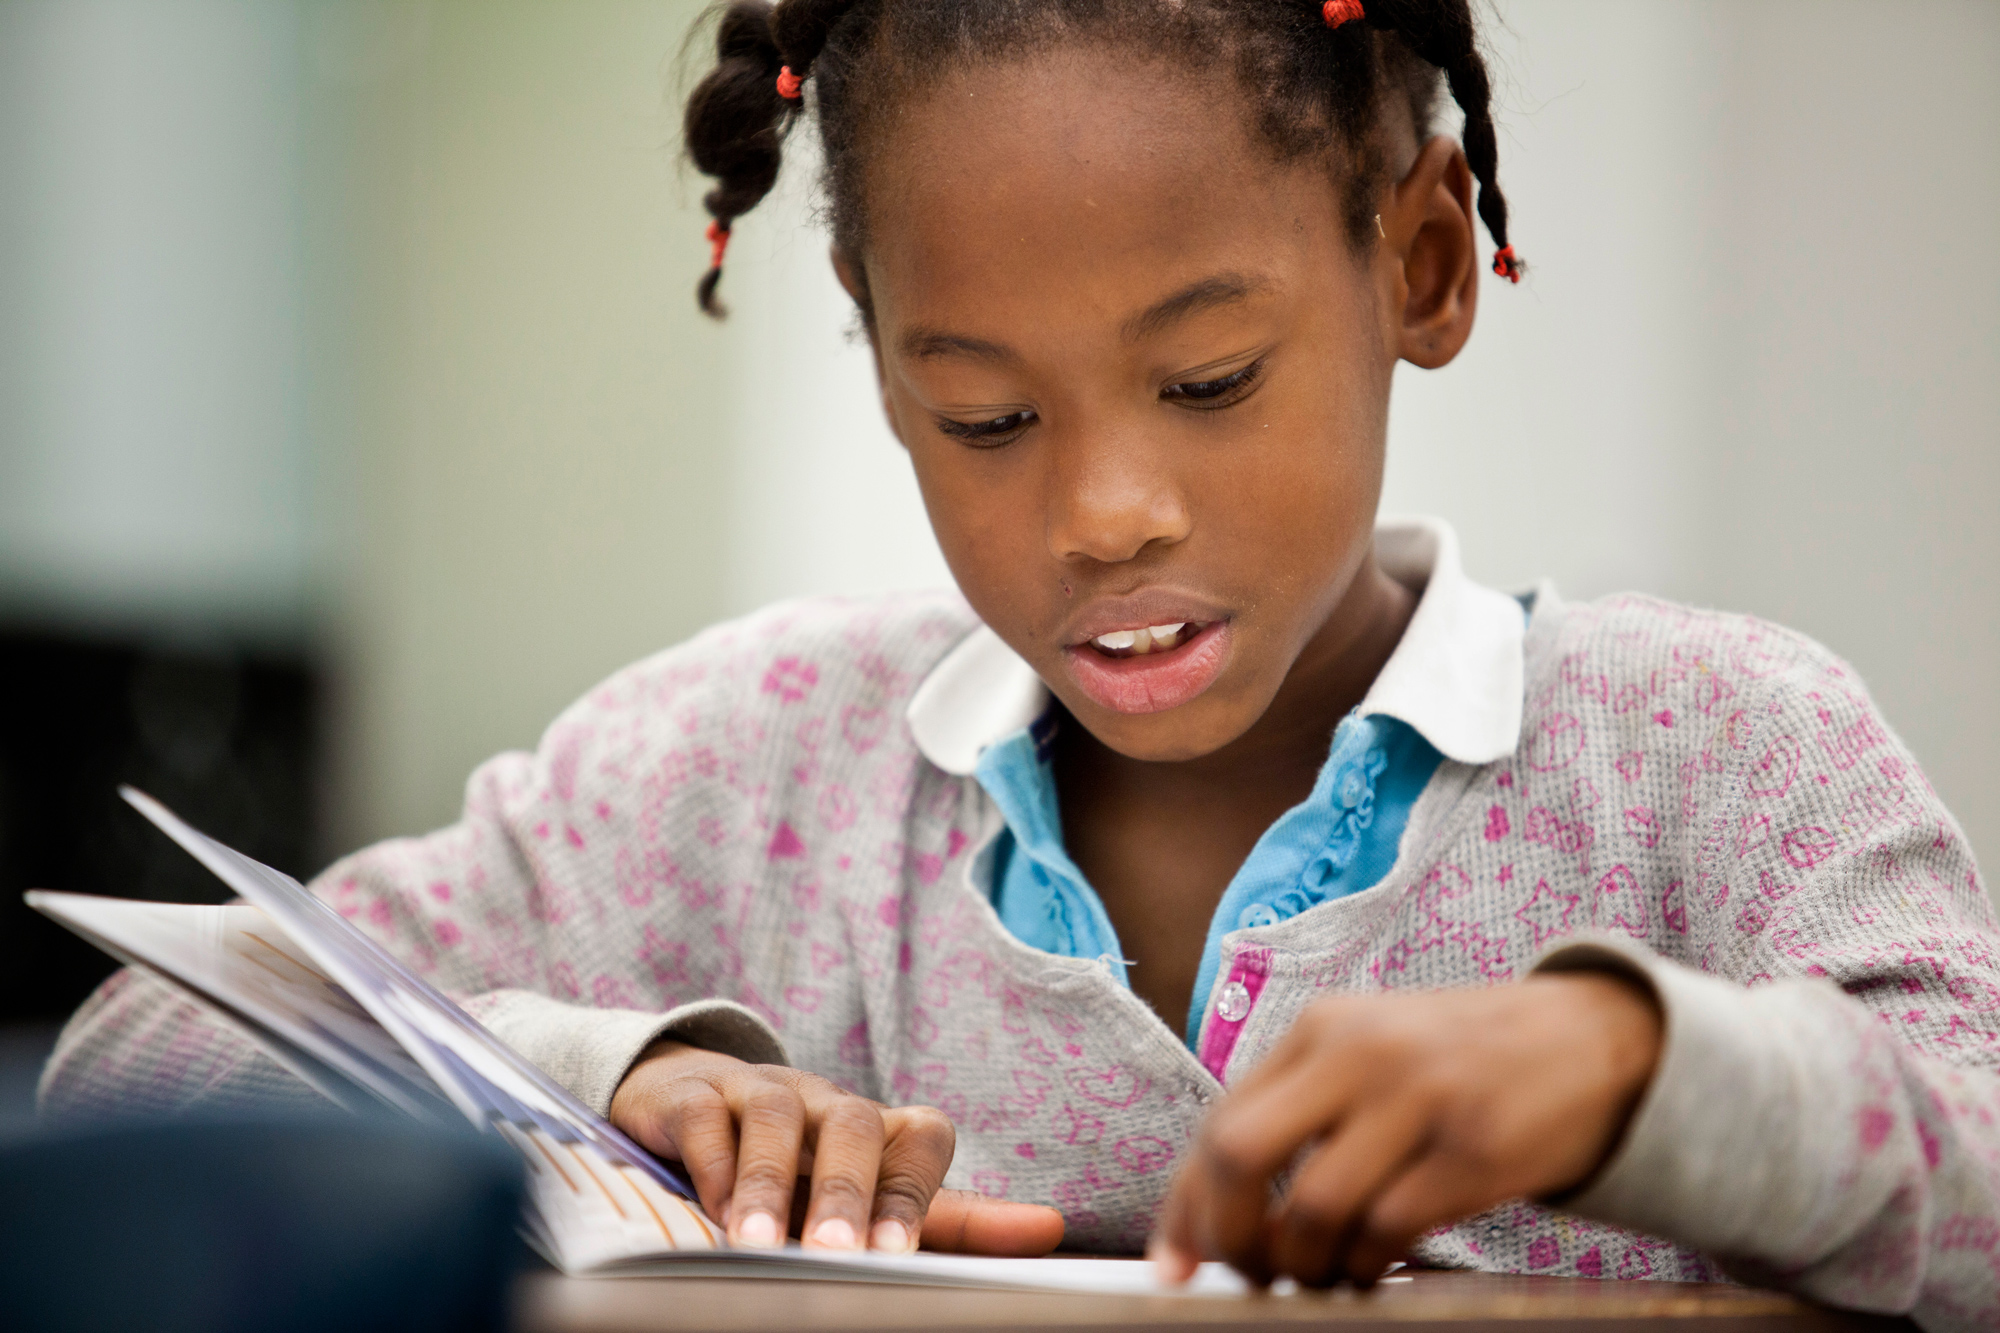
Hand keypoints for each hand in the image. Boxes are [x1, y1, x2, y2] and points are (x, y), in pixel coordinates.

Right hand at [609, 1040, 1064, 1254]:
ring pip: (776, 1117)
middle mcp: (825, 1103)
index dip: (914, 1191)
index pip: (922, 1135)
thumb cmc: (798, 1169)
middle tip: (835, 1254)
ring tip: (759, 1247)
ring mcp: (759, 1092)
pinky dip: (713, 1163)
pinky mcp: (695, 1095)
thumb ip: (953, 1221)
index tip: (897, 1254)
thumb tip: (1050, 1230)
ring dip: (768, 1183)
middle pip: (853, 1123)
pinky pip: (708, 1114)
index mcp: (876, 1130)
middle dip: (847, 1190)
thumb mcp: (873, 1197)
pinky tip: (713, 1211)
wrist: (691, 1103)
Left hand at [1152, 971, 1661, 1286]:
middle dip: (1228, 1234)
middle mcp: (1359, 1053)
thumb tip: (1215, 1204)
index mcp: (1321, 1029)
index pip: (1218, 1122)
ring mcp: (1418, 1098)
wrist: (1596, 1037)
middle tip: (1249, 1274)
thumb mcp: (1372, 1051)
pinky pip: (1388, 1229)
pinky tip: (1375, 1268)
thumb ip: (1301, 1110)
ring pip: (1314, 1207)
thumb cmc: (1463, 1059)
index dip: (1187, 1206)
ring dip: (1304, 1265)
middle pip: (1240, 1154)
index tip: (1174, 1262)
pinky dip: (1367, 1266)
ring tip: (1321, 1277)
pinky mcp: (1475, 1148)